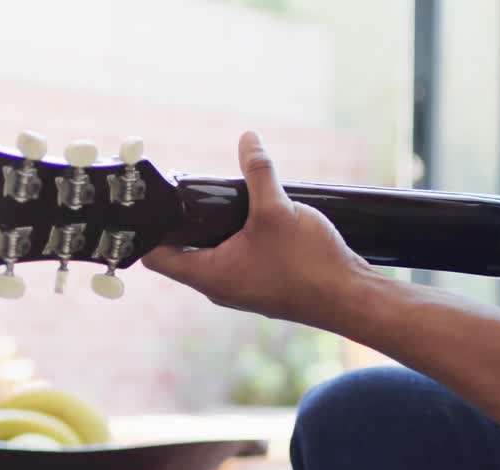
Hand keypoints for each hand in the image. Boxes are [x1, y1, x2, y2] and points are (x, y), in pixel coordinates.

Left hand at [142, 131, 376, 329]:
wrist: (351, 298)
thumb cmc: (309, 265)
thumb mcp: (278, 209)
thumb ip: (259, 172)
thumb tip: (248, 140)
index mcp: (209, 276)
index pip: (156, 257)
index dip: (148, 230)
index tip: (154, 204)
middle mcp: (219, 287)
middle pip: (182, 252)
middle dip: (184, 222)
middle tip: (192, 191)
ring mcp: (241, 288)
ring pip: (212, 254)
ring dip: (213, 228)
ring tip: (223, 199)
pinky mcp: (262, 285)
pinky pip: (237, 258)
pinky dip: (237, 237)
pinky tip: (254, 216)